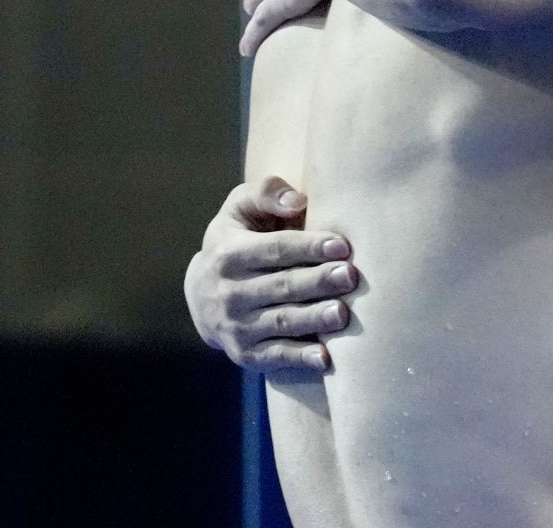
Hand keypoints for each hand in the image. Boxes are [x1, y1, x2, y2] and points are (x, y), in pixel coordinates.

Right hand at [184, 176, 358, 371]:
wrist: (201, 295)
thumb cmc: (238, 239)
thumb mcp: (240, 209)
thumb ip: (266, 194)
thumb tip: (298, 201)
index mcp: (229, 253)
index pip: (274, 249)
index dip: (308, 247)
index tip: (342, 246)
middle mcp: (229, 292)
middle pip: (281, 286)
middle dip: (317, 282)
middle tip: (351, 277)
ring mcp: (236, 326)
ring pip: (280, 322)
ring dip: (312, 319)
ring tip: (342, 314)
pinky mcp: (245, 353)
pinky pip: (274, 357)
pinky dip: (299, 359)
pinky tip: (325, 359)